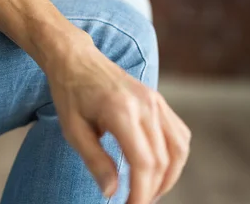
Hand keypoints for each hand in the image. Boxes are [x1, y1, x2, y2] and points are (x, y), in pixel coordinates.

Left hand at [46, 32, 190, 203]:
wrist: (76, 58)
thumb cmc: (70, 93)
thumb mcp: (73, 130)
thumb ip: (95, 161)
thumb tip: (112, 192)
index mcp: (121, 111)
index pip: (144, 162)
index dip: (142, 193)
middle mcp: (145, 104)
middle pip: (163, 159)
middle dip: (153, 189)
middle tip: (136, 203)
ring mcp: (155, 100)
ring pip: (179, 148)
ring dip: (169, 176)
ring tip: (150, 191)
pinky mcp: (158, 100)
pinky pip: (179, 133)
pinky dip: (175, 156)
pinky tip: (159, 168)